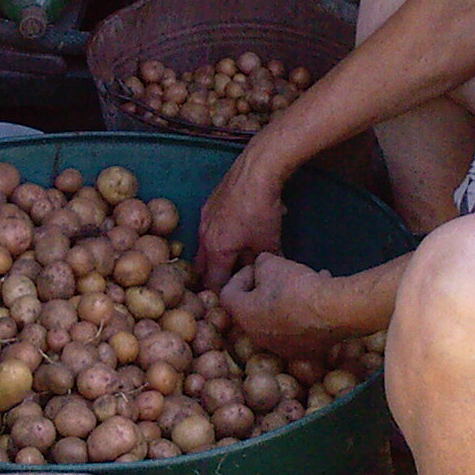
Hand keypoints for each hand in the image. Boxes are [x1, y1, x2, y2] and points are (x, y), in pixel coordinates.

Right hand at [194, 152, 285, 289]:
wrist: (256, 170)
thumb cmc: (262, 210)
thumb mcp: (269, 242)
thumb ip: (266, 264)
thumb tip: (270, 276)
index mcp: (217, 251)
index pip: (214, 284)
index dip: (222, 297)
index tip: (231, 303)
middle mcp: (204, 237)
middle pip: (204, 267)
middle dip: (214, 279)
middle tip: (228, 287)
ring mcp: (204, 219)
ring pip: (205, 248)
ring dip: (216, 258)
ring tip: (232, 263)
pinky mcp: (209, 204)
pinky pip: (209, 230)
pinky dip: (218, 238)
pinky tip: (234, 234)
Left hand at [220, 253, 341, 360]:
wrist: (334, 311)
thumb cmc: (296, 287)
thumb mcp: (271, 263)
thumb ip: (260, 263)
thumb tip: (261, 266)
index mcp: (244, 316)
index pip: (228, 294)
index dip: (240, 276)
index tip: (256, 267)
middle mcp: (260, 338)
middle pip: (254, 310)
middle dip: (264, 291)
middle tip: (278, 276)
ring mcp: (284, 348)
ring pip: (278, 320)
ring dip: (285, 302)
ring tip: (302, 284)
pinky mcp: (307, 352)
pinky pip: (299, 330)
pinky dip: (304, 314)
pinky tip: (318, 298)